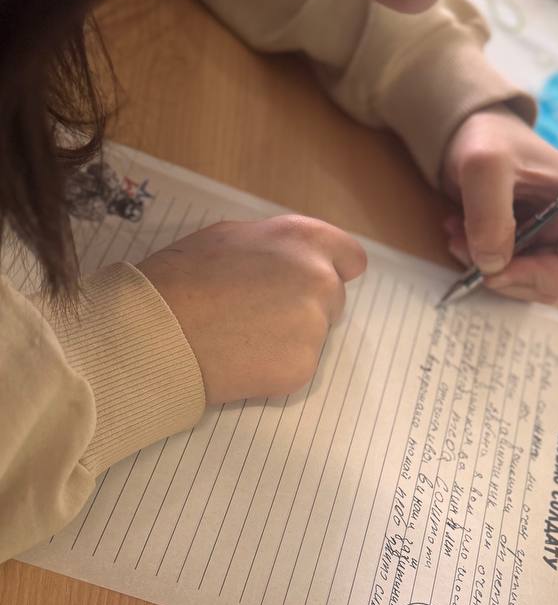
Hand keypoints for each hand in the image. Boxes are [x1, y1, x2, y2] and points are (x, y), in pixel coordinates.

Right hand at [138, 216, 366, 401]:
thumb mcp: (230, 236)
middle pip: (332, 300)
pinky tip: (241, 359)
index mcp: (303, 239)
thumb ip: (276, 246)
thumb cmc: (184, 277)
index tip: (314, 284)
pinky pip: (298, 367)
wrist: (158, 330)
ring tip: (241, 336)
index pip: (351, 258)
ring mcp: (314, 327)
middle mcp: (319, 280)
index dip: (333, 270)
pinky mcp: (302, 368)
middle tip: (259, 313)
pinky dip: (275, 367)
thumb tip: (293, 260)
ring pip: (314, 336)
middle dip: (304, 305)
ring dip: (289, 338)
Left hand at [442, 106, 557, 301]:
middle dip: (506, 275)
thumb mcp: (483, 165)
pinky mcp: (535, 243)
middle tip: (465, 248)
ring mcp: (557, 238)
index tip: (493, 269)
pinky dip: (483, 262)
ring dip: (489, 269)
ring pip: (528, 283)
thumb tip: (493, 264)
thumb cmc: (489, 138)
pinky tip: (463, 235)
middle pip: (552, 287)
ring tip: (459, 236)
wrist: (474, 129)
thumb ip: (489, 214)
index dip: (535, 281)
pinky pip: (512, 272)